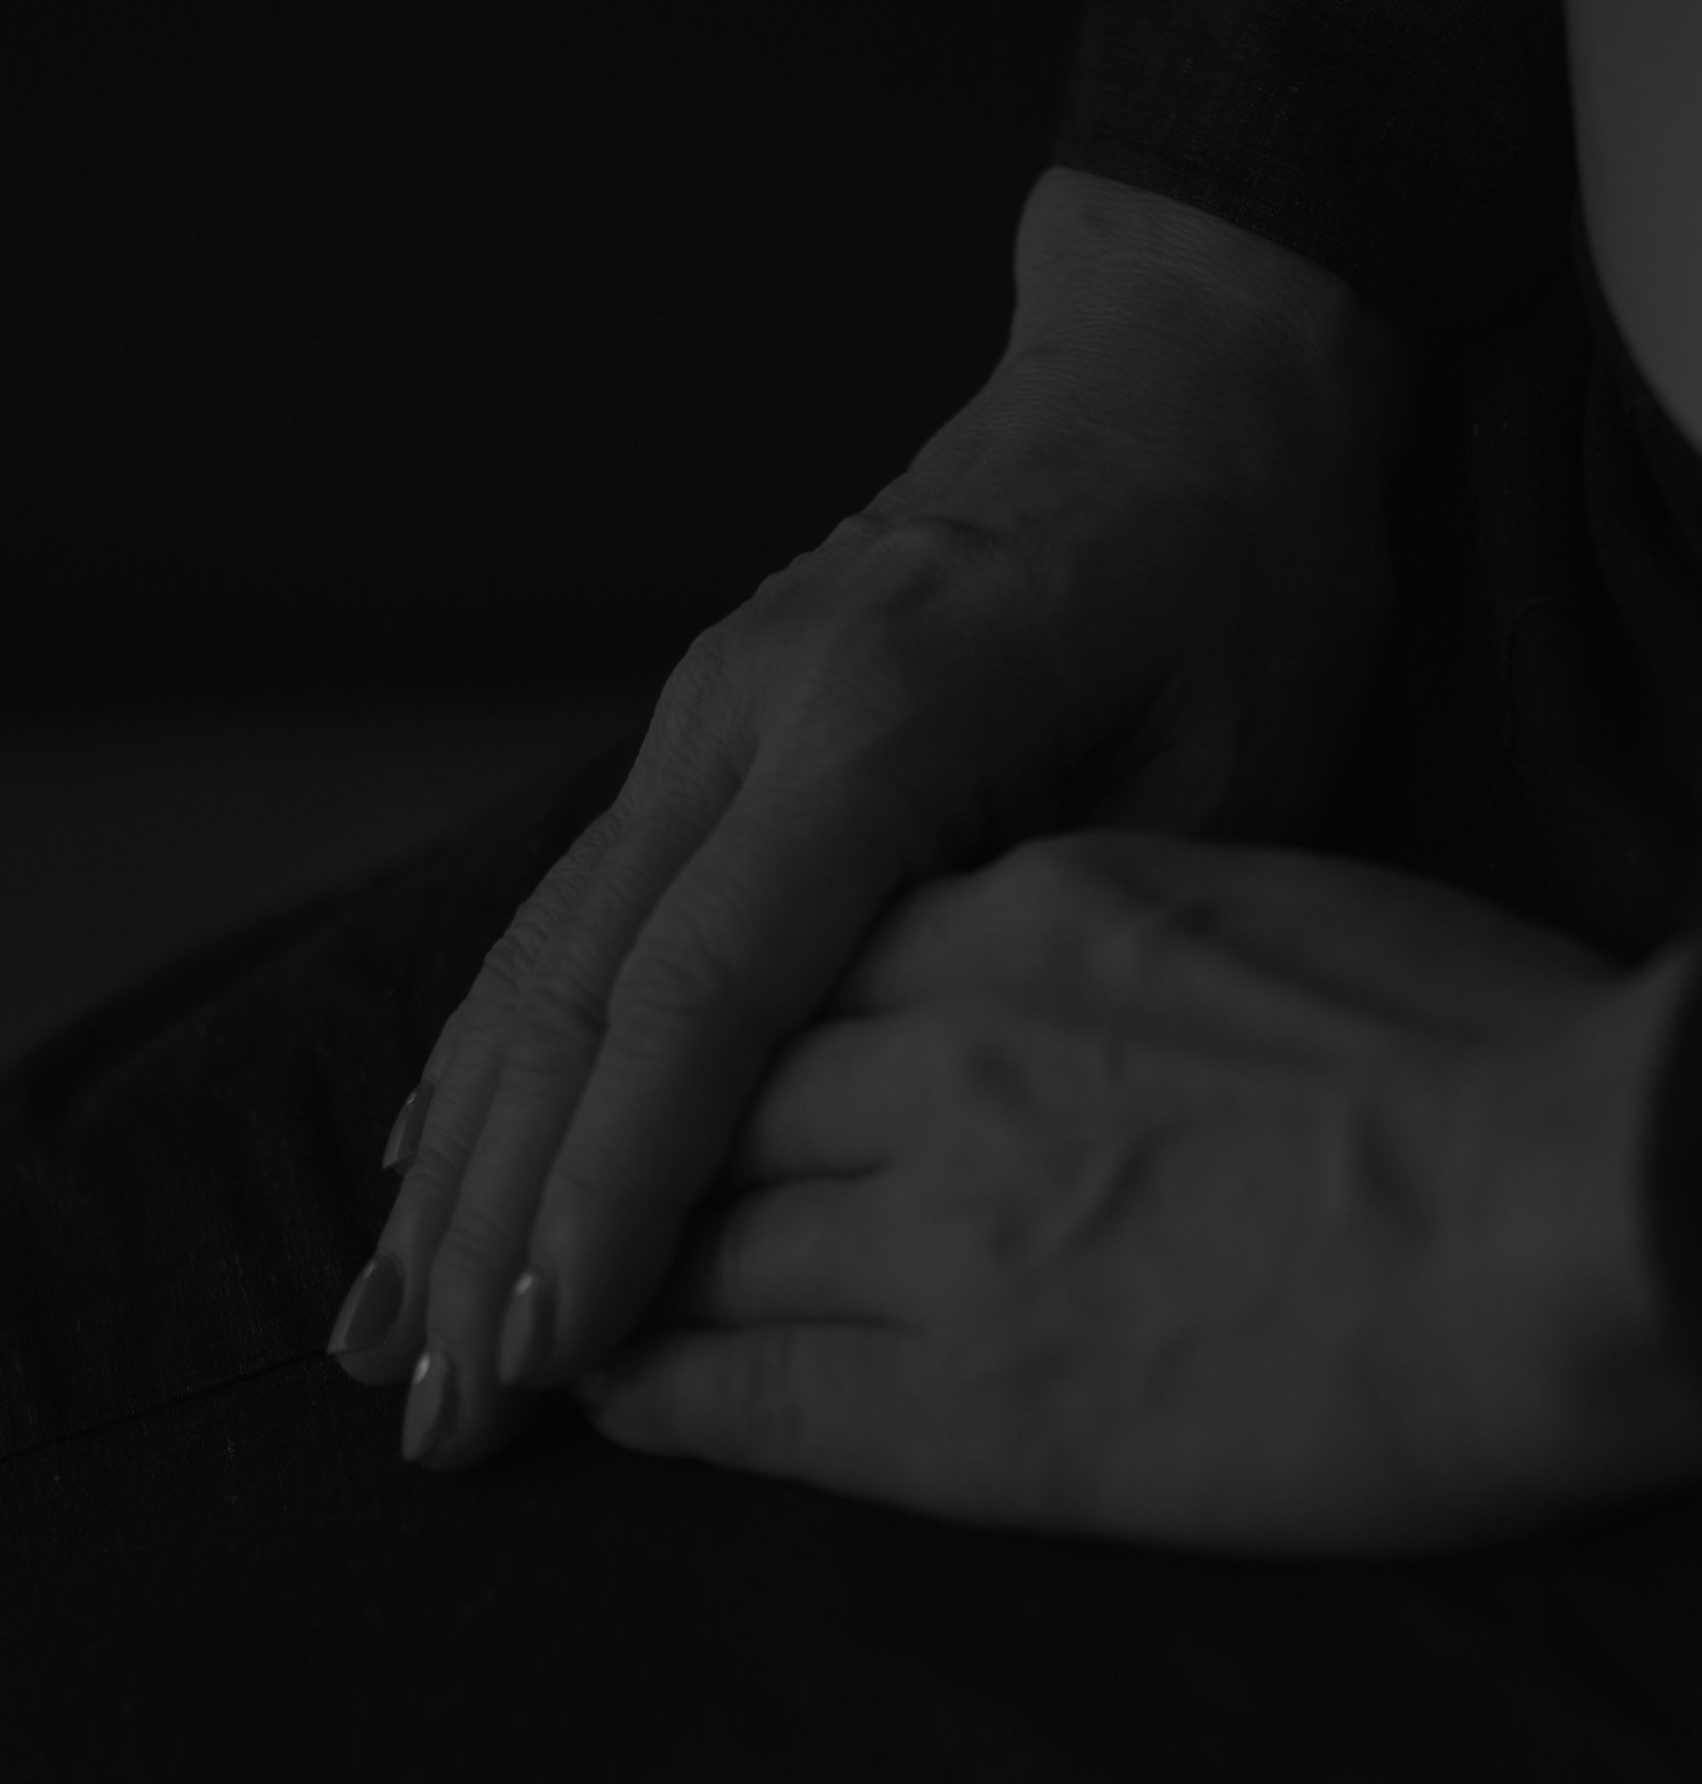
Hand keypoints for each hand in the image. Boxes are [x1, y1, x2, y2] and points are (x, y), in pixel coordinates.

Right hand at [328, 335, 1394, 1472]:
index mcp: (878, 714)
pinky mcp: (697, 733)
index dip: (617, 1188)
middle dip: (495, 1221)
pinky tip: (430, 1163)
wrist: (1177, 373)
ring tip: (386, 1332)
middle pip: (575, 993)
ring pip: (534, 958)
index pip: (704, 992)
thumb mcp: (1221, 756)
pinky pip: (565, 914)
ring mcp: (699, 713)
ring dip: (454, 1161)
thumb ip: (1053, 935)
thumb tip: (899, 1112)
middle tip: (438, 1410)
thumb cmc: (1233, 571)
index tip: (549, 1354)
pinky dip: (487, 1057)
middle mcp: (743, 710)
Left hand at [570, 832, 1701, 1557]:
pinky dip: (662, 1391)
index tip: (692, 1069)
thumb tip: (1106, 982)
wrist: (1595, 1206)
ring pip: (705, 1237)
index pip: (807, 963)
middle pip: (722, 1090)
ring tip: (551, 1314)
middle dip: (631, 1147)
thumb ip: (1148, 937)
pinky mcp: (975, 1402)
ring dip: (614, 1275)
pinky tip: (608, 1398)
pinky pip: (753, 1392)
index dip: (727, 1028)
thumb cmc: (1501, 1051)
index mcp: (1038, 914)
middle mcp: (950, 1050)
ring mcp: (947, 1225)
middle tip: (566, 1201)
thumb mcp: (1290, 911)